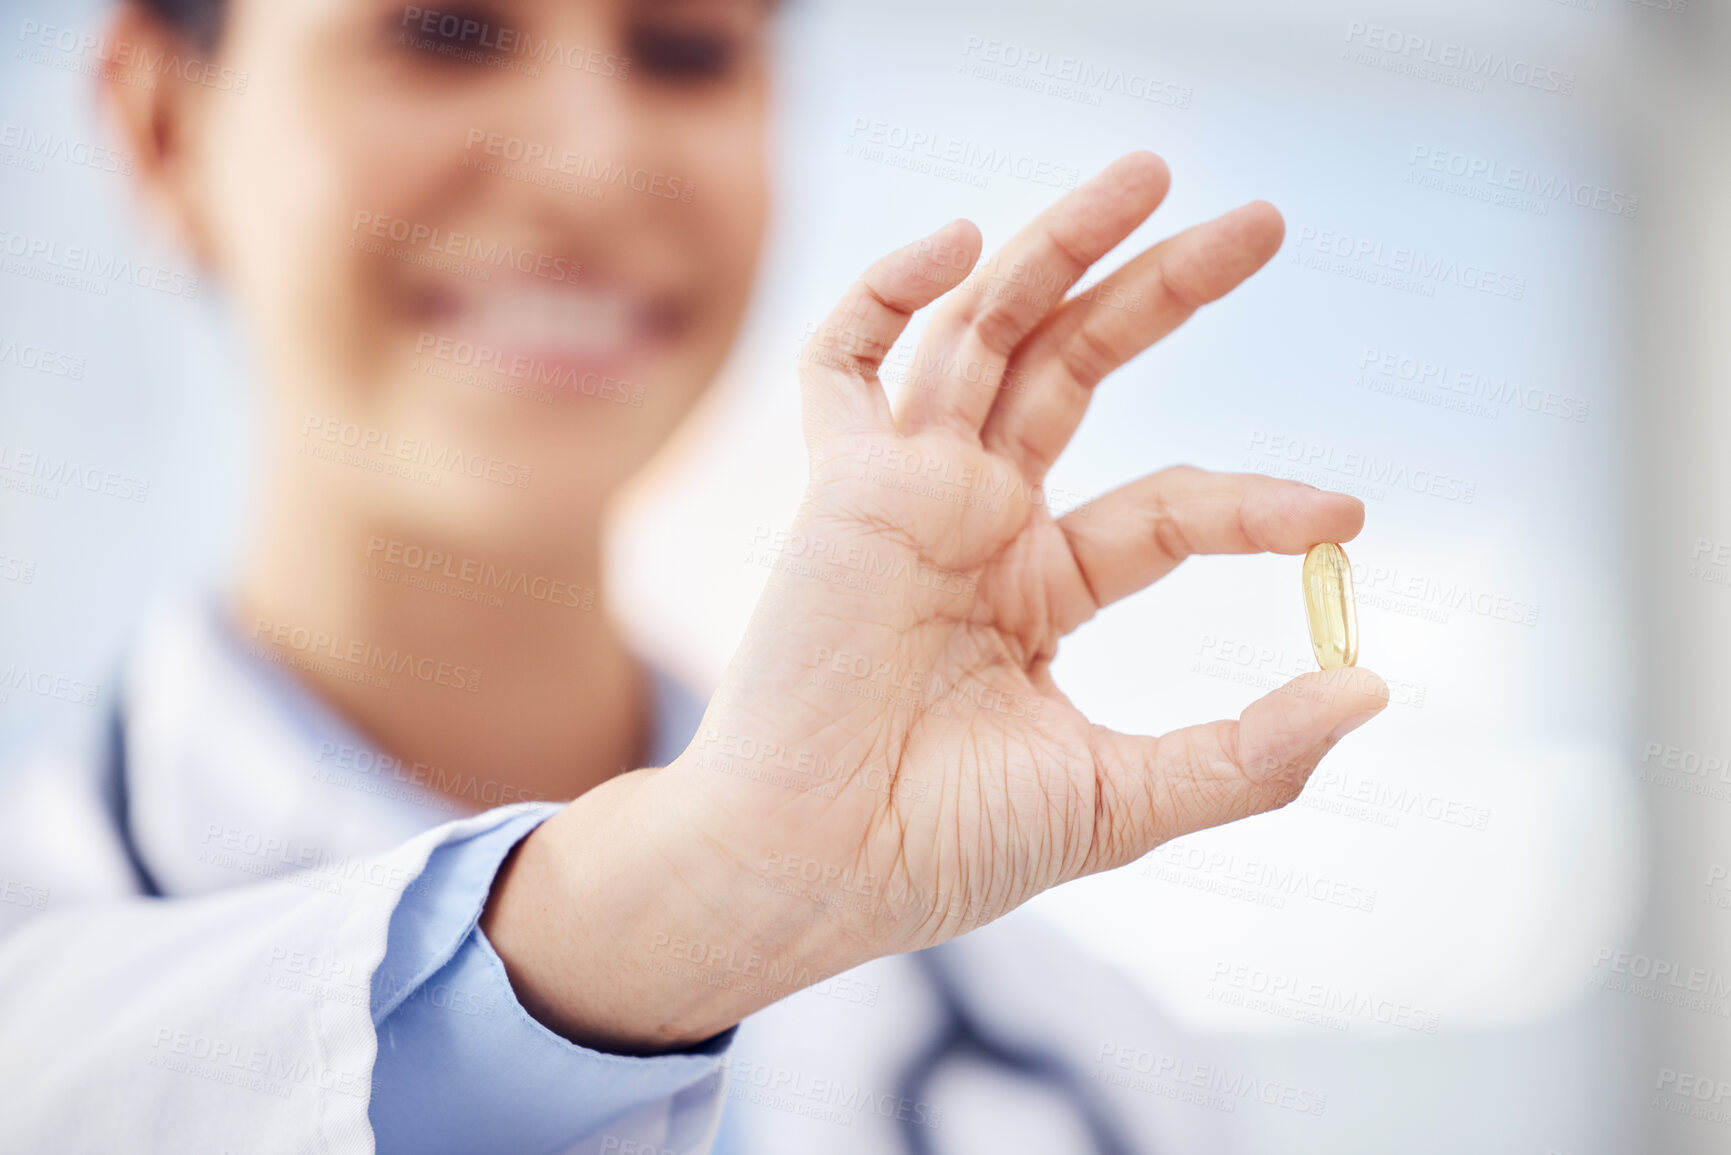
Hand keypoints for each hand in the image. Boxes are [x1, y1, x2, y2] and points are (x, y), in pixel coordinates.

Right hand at [482, 152, 1388, 1052]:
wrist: (813, 871)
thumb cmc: (942, 846)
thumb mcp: (1119, 798)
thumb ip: (1246, 753)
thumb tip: (1374, 688)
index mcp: (1038, 587)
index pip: (1163, 509)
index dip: (1253, 501)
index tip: (1343, 518)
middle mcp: (977, 521)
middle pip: (1075, 370)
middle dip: (1162, 290)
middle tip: (1263, 223)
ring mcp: (908, 494)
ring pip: (984, 334)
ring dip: (1057, 247)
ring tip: (1150, 174)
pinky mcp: (840, 488)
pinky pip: (843, 364)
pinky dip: (888, 292)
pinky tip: (961, 239)